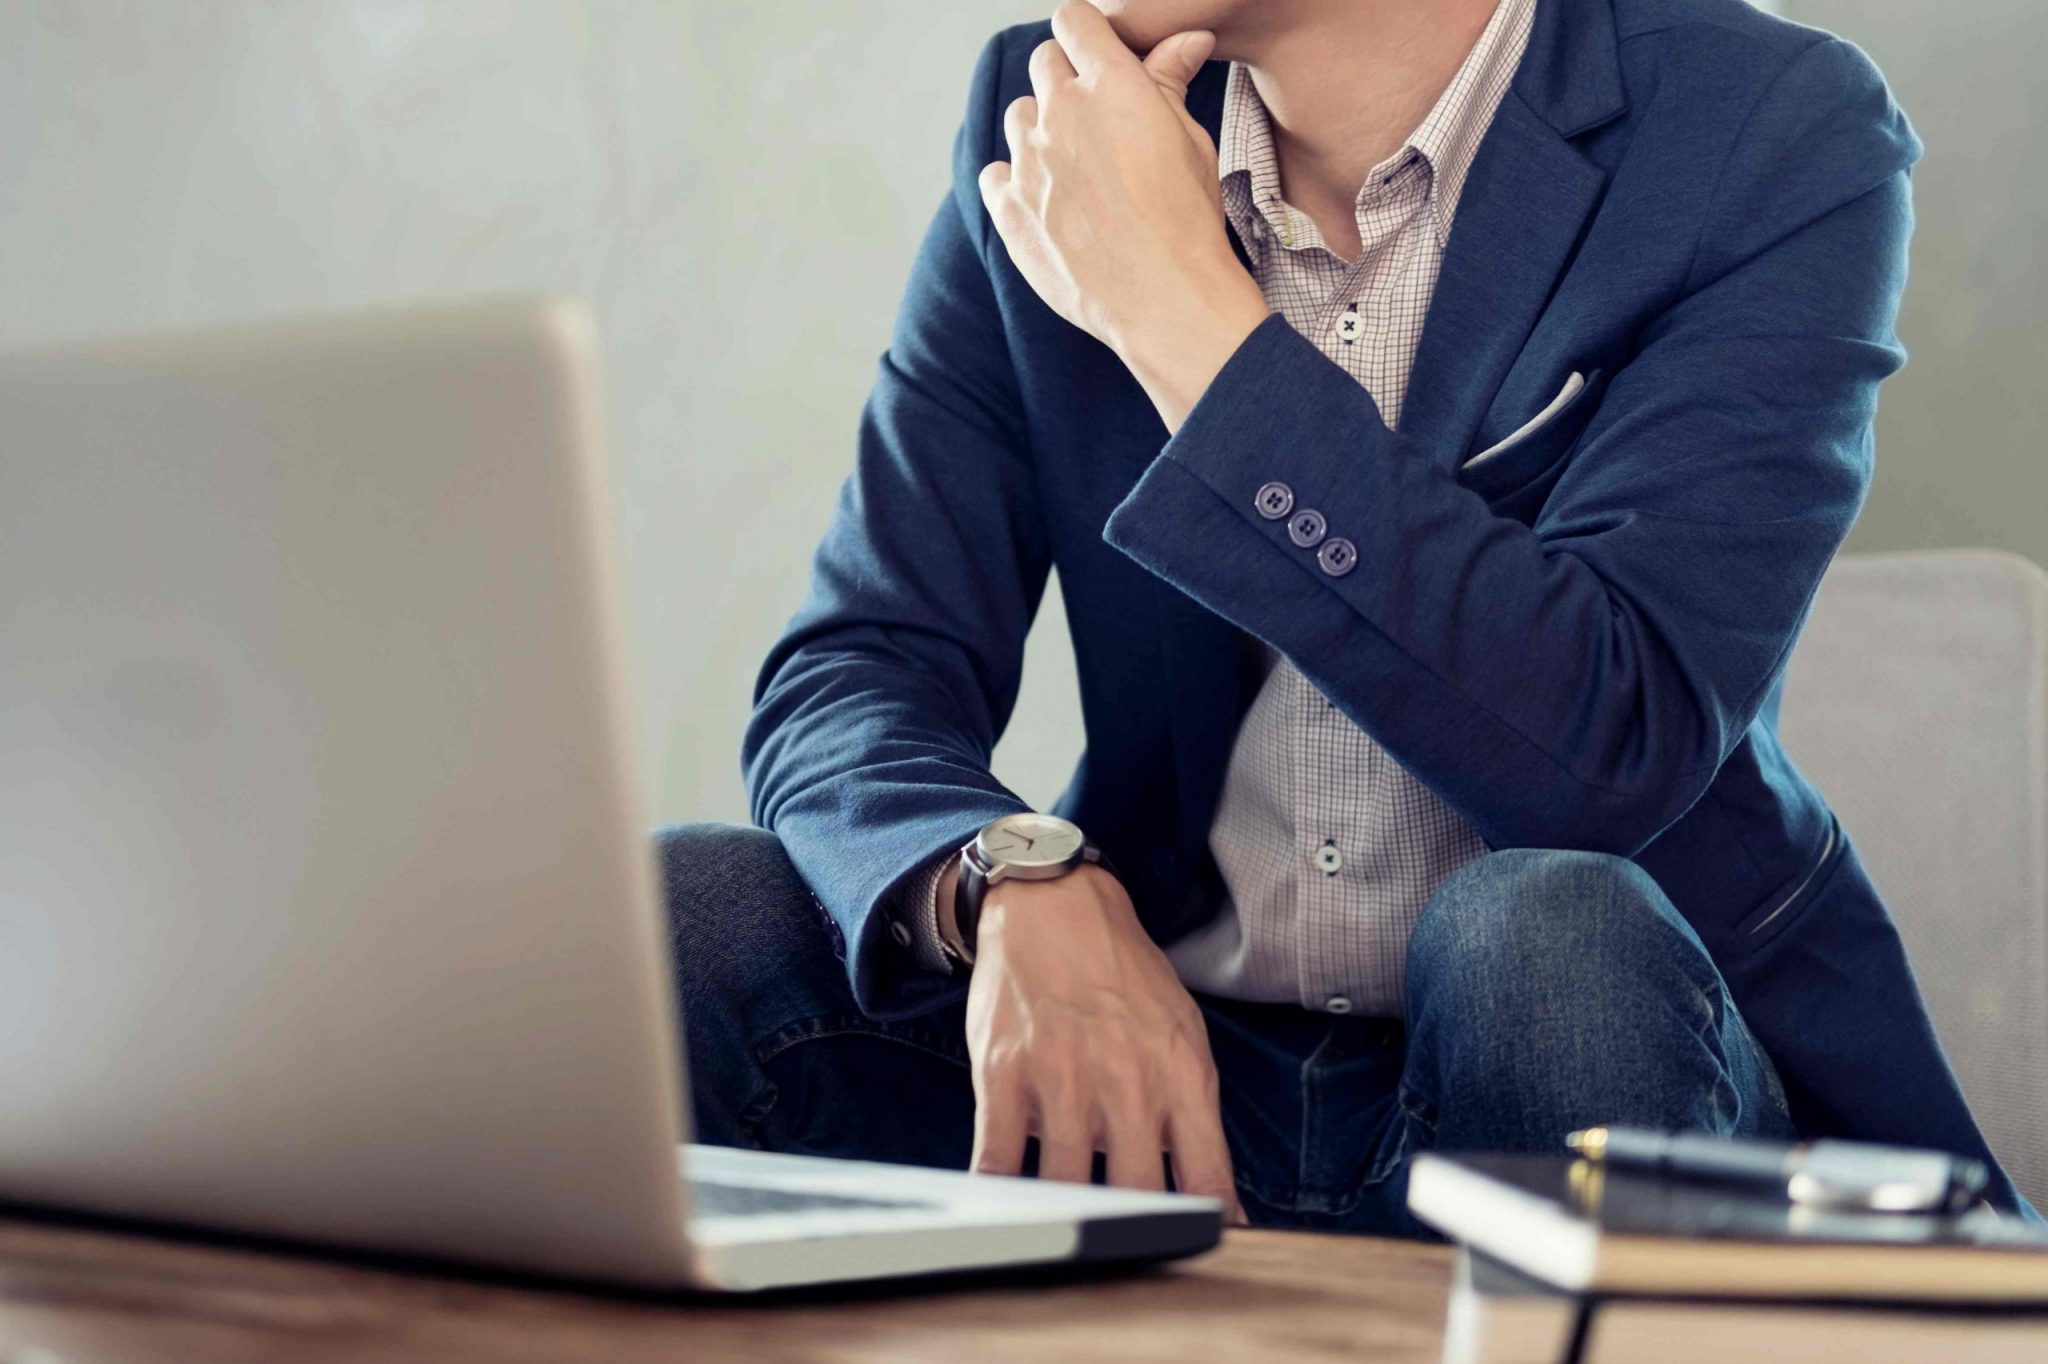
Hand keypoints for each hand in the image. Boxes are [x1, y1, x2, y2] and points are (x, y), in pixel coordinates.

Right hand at [961, 862, 1246, 1223]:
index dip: (1206, 1230)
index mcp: (1182, 1073)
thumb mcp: (1184, 1038)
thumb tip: (1219, 1204)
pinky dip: (1000, 1195)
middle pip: (1137, 1193)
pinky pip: (998, 1155)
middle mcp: (1126, 1078)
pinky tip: (1006, 1214)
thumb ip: (1197, 1118)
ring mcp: (1062, 1076)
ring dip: (1066, 1219)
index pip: (1207, 1177)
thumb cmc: (1125, 981)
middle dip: (1134, 1234)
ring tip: (1067, 1236)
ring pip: (1066, 1184)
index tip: (1196, 1256)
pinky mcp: (1004, 1071)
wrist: (1056, 906)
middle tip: (1125, 1253)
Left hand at [979, 3, 1268, 430]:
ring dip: (1041, 132)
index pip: (1074, 20)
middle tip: (1094, 125)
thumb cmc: (1186, 219)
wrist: (1165, 298)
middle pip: (1043, 64)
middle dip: (1067, 84)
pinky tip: (1047, 205)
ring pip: (1019, 117)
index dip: (1085, 36)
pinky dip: (1015, 182)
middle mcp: (1061, 112)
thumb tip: (1187, 38)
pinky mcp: (1008, 206)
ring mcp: (1028, 160)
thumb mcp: (1190, 141)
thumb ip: (1171, 82)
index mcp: (1111, 84)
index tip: (1095, 59)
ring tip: (1075, 172)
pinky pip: (995, 174)